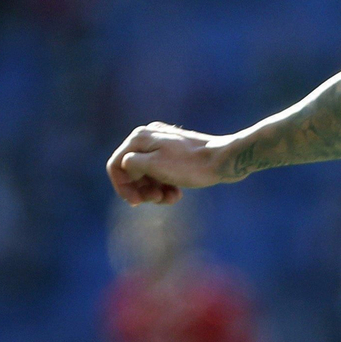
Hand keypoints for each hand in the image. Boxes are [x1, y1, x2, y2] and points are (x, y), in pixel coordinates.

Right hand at [106, 123, 231, 205]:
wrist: (224, 160)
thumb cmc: (191, 165)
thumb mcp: (155, 165)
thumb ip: (132, 165)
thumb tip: (126, 167)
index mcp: (139, 138)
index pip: (116, 165)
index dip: (122, 186)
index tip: (135, 203)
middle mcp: (148, 138)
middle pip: (132, 170)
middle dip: (141, 190)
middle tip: (157, 200)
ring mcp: (163, 145)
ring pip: (148, 174)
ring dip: (154, 191)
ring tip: (170, 199)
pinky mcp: (176, 155)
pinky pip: (162, 173)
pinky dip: (165, 186)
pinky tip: (177, 194)